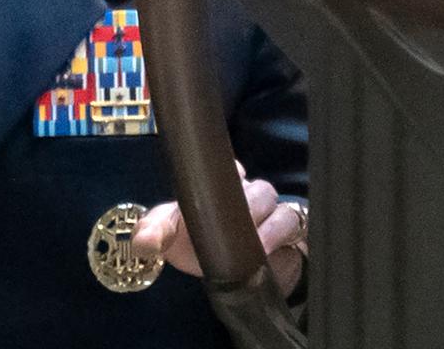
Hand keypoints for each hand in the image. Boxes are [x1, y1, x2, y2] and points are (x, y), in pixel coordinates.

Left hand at [132, 161, 306, 295]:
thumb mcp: (170, 237)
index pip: (231, 168)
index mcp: (219, 186)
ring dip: (270, 228)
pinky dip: (289, 240)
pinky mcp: (293, 237)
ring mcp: (274, 215)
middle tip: (236, 227)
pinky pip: (300, 230)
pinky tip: (274, 253)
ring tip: (256, 246)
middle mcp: (249, 195)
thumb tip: (143, 241)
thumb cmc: (195, 244)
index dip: (233, 172)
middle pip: (259, 191)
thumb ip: (155, 233)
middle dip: (250, 206)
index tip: (231, 177)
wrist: (228, 274)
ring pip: (281, 210)